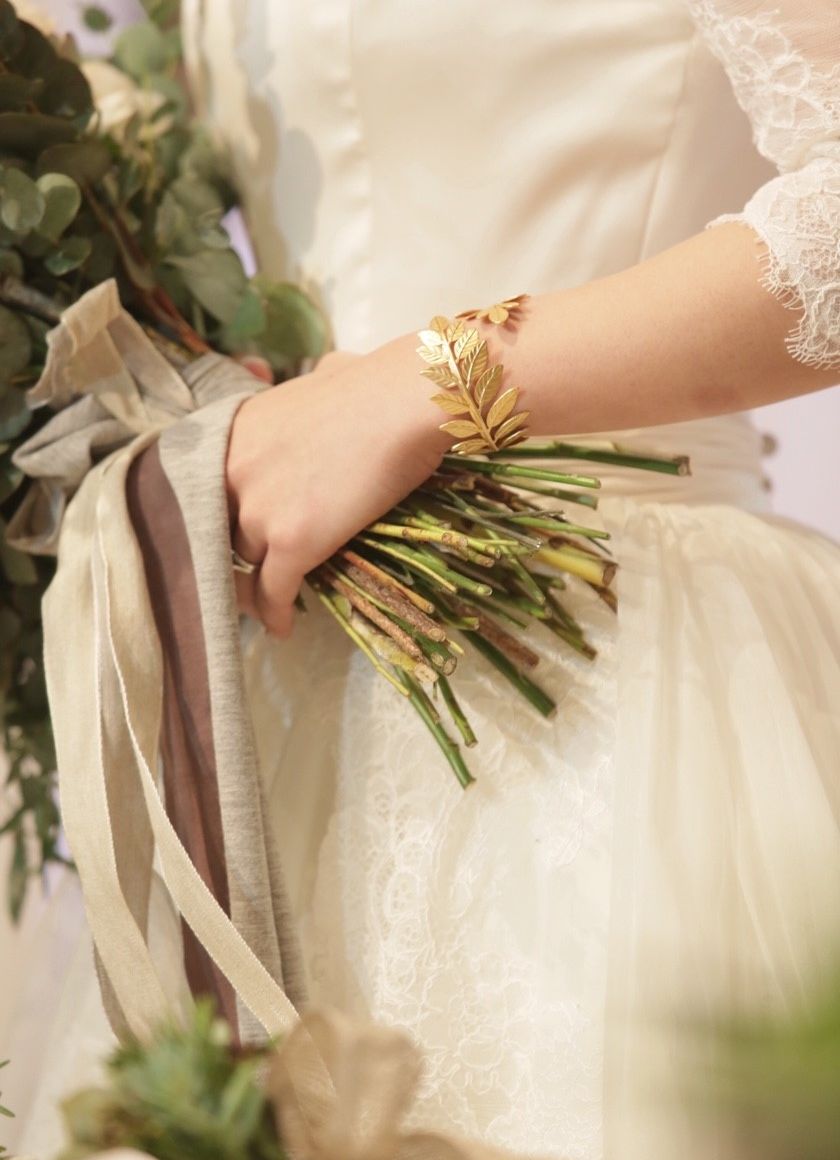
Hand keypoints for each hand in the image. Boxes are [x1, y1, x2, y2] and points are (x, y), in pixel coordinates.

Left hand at [225, 340, 448, 636]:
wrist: (403, 402)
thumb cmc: (375, 383)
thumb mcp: (320, 377)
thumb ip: (305, 391)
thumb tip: (327, 376)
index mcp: (233, 434)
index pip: (206, 491)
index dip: (218, 517)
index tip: (228, 534)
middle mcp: (232, 473)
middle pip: (218, 531)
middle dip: (229, 554)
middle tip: (245, 574)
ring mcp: (259, 510)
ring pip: (244, 565)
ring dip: (255, 586)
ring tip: (268, 602)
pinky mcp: (293, 541)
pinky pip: (274, 591)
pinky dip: (277, 613)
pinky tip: (284, 628)